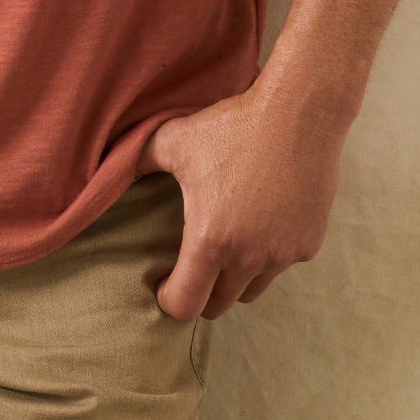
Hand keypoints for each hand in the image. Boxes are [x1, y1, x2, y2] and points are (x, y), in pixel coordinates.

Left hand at [135, 86, 348, 320]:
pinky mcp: (309, 244)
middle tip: (193, 267)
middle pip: (220, 306)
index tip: (164, 284)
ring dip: (237, 278)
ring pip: (252, 289)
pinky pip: (282, 264)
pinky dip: (269, 254)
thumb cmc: (233, 126)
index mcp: (210, 239)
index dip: (169, 300)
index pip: (185, 305)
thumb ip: (138, 160)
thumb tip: (111, 169)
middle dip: (202, 293)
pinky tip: (263, 221)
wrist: (299, 113)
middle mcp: (248, 256)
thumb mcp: (174, 139)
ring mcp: (283, 254)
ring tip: (227, 245)